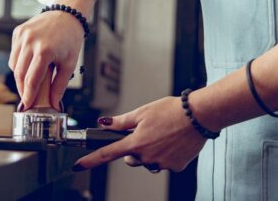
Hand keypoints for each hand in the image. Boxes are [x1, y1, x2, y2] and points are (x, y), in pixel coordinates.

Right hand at [9, 11, 84, 108]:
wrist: (67, 14)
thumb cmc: (70, 38)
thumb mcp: (69, 63)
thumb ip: (59, 85)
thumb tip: (53, 103)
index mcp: (44, 51)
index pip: (31, 80)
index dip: (28, 95)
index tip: (27, 105)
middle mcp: (30, 42)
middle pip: (20, 74)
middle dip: (22, 88)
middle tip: (28, 97)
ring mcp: (22, 35)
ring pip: (14, 65)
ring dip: (20, 76)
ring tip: (30, 80)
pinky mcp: (18, 32)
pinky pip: (14, 53)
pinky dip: (19, 62)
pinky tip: (29, 63)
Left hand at [73, 96, 207, 172]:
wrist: (199, 116)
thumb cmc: (172, 110)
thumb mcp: (143, 111)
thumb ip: (122, 121)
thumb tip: (104, 123)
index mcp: (135, 142)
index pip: (107, 153)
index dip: (90, 160)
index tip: (78, 165)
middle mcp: (147, 157)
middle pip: (130, 158)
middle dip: (133, 148)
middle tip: (147, 132)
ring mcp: (161, 164)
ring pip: (147, 161)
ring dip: (150, 152)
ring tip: (163, 134)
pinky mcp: (175, 167)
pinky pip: (164, 163)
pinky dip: (166, 154)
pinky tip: (173, 142)